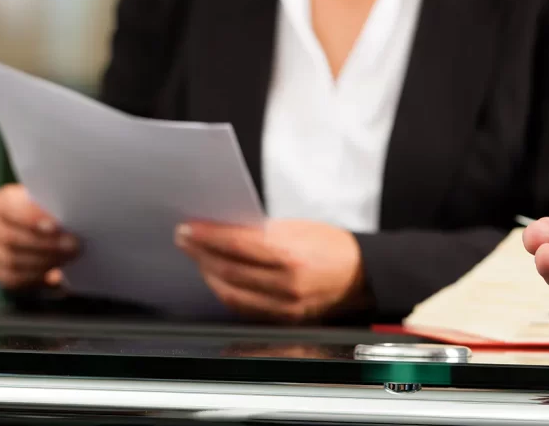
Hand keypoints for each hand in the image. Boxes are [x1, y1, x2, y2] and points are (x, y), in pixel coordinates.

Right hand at [0, 184, 78, 289]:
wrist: (49, 229)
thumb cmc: (54, 211)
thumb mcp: (55, 203)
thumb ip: (57, 207)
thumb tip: (71, 216)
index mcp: (3, 201)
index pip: (8, 206)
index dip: (31, 216)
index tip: (56, 225)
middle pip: (10, 237)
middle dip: (45, 244)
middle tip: (73, 245)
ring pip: (12, 260)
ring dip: (44, 261)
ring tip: (69, 258)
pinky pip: (13, 278)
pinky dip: (36, 276)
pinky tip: (55, 273)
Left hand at [176, 219, 368, 322]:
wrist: (363, 275)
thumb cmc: (334, 246)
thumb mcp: (299, 228)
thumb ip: (263, 232)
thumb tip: (224, 230)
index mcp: (291, 256)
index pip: (236, 245)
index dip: (207, 236)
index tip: (189, 228)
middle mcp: (286, 285)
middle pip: (228, 270)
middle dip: (201, 254)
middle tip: (185, 239)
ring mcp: (284, 306)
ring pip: (231, 294)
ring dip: (208, 274)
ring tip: (197, 257)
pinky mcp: (284, 319)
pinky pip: (244, 308)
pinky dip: (226, 292)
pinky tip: (217, 278)